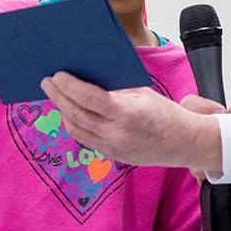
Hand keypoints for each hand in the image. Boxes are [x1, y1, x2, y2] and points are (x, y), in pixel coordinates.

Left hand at [41, 72, 221, 172]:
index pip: (89, 98)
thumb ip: (115, 87)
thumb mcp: (142, 93)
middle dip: (58, 97)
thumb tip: (88, 74)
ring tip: (55, 96)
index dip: (69, 86)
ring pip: (76, 129)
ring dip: (62, 111)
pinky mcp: (111, 157)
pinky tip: (69, 112)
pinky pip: (84, 140)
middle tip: (47, 82)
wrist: (183, 143)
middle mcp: (117, 134)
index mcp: (127, 113)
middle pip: (77, 114)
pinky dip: (73, 124)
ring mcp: (113, 148)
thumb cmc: (164, 113)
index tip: (58, 75)